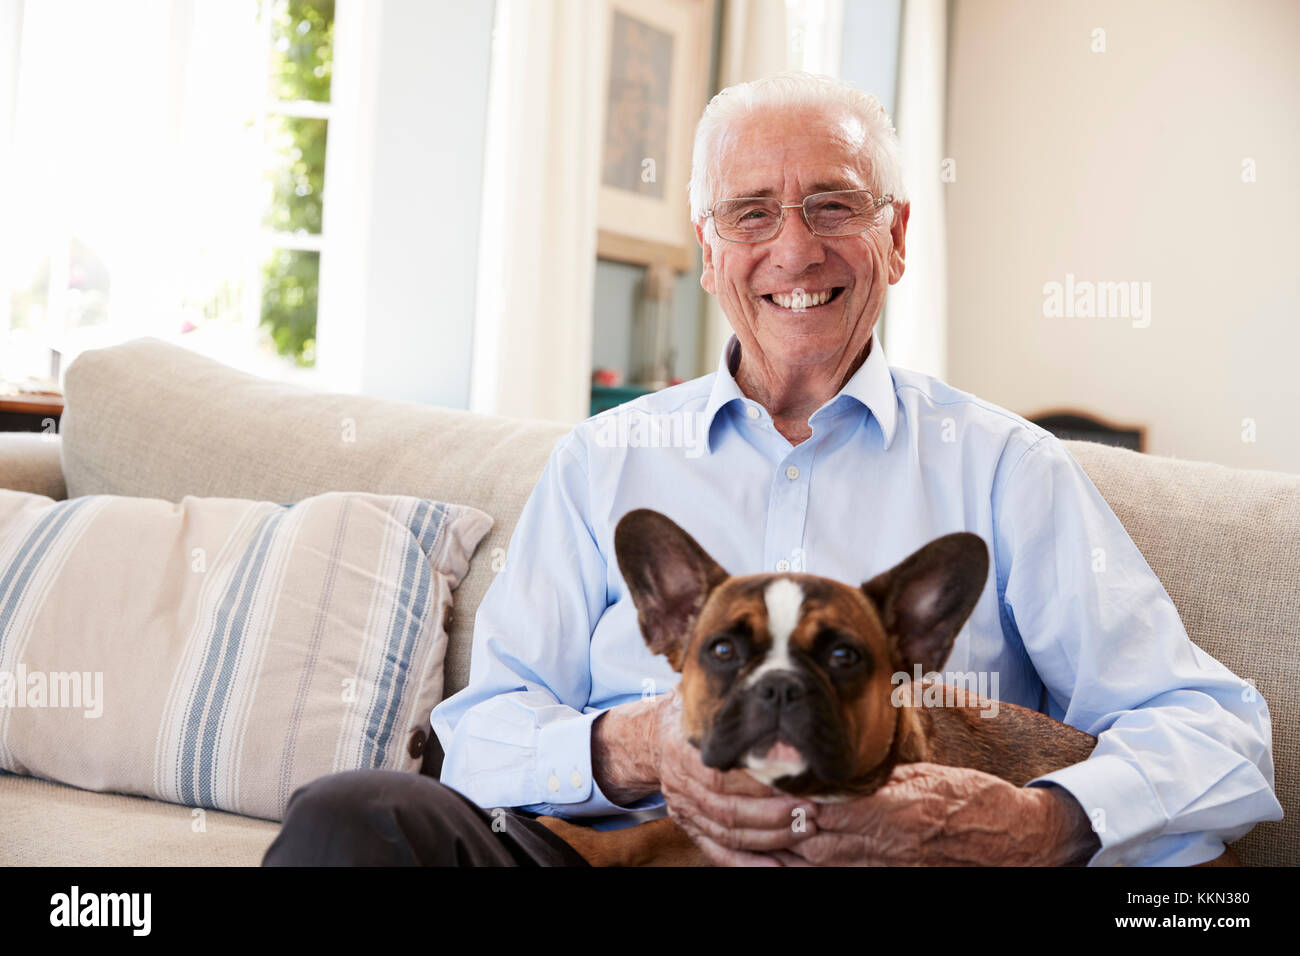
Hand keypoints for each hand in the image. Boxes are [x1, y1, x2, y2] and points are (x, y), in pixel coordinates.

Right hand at [649, 689, 819, 865]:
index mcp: (689, 751)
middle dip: (775, 816)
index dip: (765, 786)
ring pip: (728, 834)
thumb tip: (775, 691)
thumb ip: (735, 704)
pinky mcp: (689, 827)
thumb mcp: (709, 702)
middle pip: (730, 810)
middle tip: (812, 812)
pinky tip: (776, 868)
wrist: (653, 737)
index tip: (802, 785)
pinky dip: (746, 864)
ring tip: (804, 832)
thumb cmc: (694, 715)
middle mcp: (683, 784)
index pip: (727, 777)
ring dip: (770, 839)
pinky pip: (717, 852)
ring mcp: (684, 809)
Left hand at [771, 762, 1098, 866]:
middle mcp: (883, 844)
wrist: (1015, 841)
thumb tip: (833, 780)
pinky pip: (838, 875)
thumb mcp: (922, 775)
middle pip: (809, 840)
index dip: (785, 795)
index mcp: (891, 809)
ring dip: (783, 848)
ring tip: (747, 833)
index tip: (755, 779)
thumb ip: (876, 779)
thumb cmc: (973, 800)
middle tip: (736, 806)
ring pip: (818, 863)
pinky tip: (786, 858)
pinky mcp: (889, 877)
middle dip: (773, 825)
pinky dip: (810, 865)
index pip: (822, 805)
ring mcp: (885, 866)